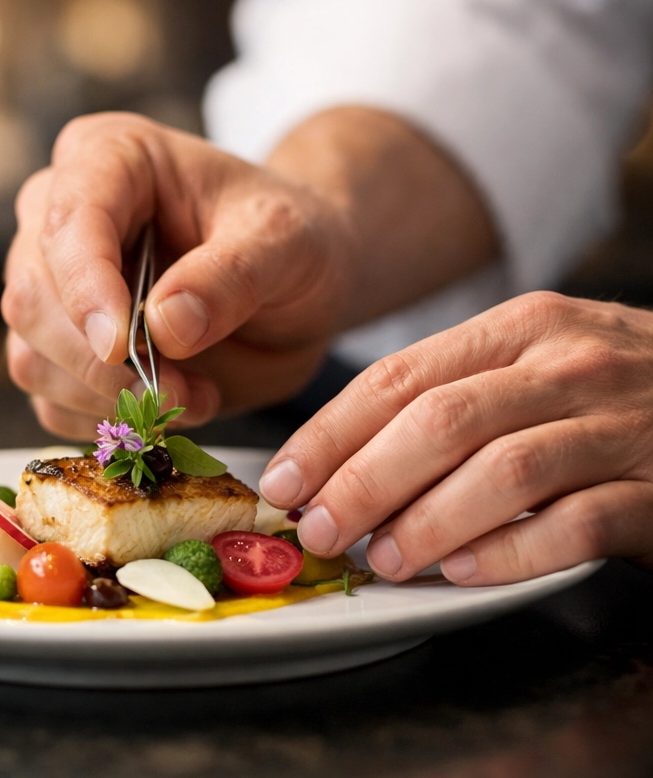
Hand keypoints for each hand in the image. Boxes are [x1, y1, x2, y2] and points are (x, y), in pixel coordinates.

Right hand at [1, 113, 351, 438]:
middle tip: (182, 389)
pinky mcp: (59, 347)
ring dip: (107, 397)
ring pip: (30, 356)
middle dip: (101, 361)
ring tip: (192, 395)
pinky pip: (50, 399)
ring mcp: (52, 284)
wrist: (294, 283)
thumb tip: (165, 326)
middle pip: (32, 296)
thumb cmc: (288, 238)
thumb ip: (231, 275)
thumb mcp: (284, 241)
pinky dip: (105, 420)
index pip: (70, 221)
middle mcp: (61, 214)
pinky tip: (167, 404)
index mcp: (107, 157)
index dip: (86, 287)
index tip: (122, 346)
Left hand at [260, 292, 652, 583]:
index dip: (329, 433)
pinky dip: (515, 550)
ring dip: (429, 521)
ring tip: (381, 559)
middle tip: (319, 529)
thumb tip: (339, 461)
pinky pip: (581, 522)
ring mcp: (620, 423)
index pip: (398, 378)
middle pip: (441, 421)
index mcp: (518, 329)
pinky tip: (466, 572)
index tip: (283, 480)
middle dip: (363, 480)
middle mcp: (566, 365)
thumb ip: (451, 396)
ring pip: (505, 470)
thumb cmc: (607, 389)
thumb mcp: (530, 363)